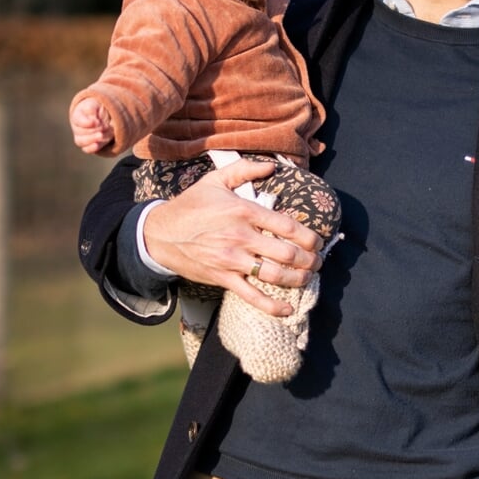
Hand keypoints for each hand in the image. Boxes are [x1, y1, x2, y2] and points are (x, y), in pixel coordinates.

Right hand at [70, 98, 113, 153]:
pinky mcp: (88, 146)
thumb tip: (93, 121)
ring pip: (82, 141)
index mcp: (78, 115)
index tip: (97, 122)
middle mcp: (77, 127)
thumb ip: (92, 109)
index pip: (78, 120)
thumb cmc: (99, 110)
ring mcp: (81, 138)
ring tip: (102, 135)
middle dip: (94, 130)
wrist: (106, 118)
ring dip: (93, 139)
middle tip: (105, 127)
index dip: (87, 122)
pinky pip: (86, 149)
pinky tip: (97, 145)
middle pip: (80, 131)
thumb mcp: (96, 105)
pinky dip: (91, 148)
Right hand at [142, 160, 324, 316]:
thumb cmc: (190, 205)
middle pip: (287, 253)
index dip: (310, 237)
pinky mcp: (223, 278)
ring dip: (298, 280)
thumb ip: (245, 170)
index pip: (288, 226)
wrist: (160, 233)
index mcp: (244, 211)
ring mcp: (232, 260)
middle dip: (310, 261)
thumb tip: (272, 167)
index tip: (318, 242)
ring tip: (308, 278)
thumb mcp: (216, 180)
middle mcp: (242, 237)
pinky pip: (251, 296)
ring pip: (275, 275)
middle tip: (318, 262)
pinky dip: (272, 306)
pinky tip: (287, 310)